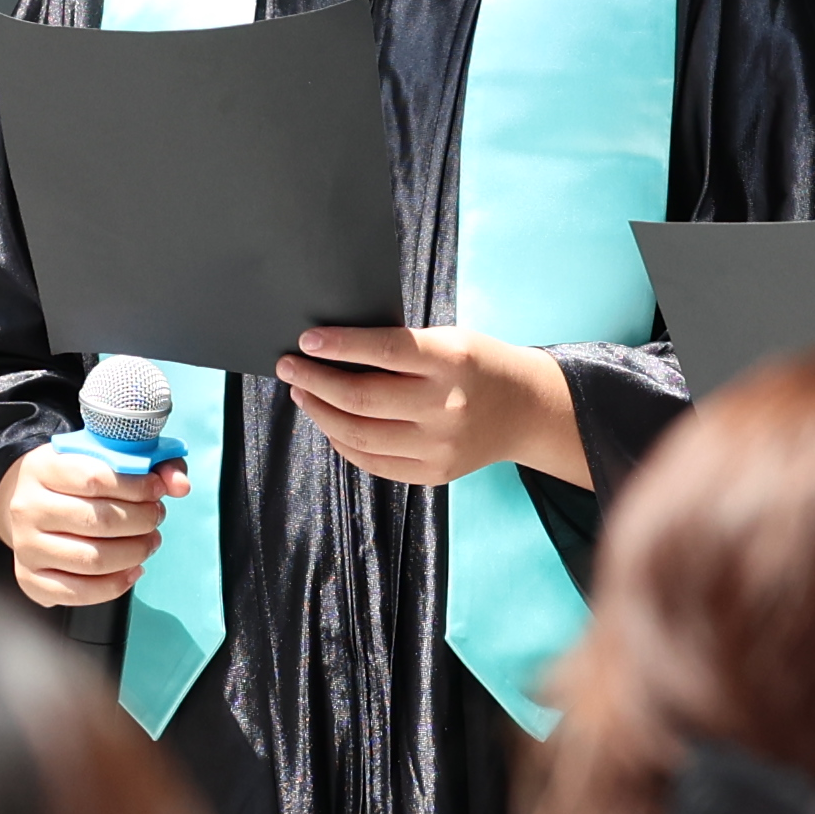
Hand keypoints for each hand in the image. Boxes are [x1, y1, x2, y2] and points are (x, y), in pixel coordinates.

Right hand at [0, 441, 186, 607]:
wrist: (27, 502)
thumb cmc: (71, 478)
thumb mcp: (103, 455)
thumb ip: (148, 461)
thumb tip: (179, 484)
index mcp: (42, 469)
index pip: (95, 479)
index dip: (136, 487)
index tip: (156, 490)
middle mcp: (28, 508)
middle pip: (99, 521)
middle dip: (142, 521)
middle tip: (156, 517)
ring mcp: (27, 547)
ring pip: (94, 560)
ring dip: (135, 553)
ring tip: (148, 542)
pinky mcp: (31, 579)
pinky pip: (80, 592)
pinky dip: (116, 585)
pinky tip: (132, 569)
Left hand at [278, 325, 590, 487]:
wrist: (524, 410)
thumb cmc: (476, 365)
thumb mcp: (447, 341)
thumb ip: (399, 348)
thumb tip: (331, 352)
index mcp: (450, 361)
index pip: (383, 350)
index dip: (339, 346)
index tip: (305, 341)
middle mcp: (445, 406)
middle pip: (361, 397)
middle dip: (315, 381)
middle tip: (289, 367)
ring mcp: (439, 445)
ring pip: (359, 434)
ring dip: (321, 413)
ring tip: (304, 394)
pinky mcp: (434, 473)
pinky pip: (373, 461)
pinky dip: (343, 443)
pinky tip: (330, 424)